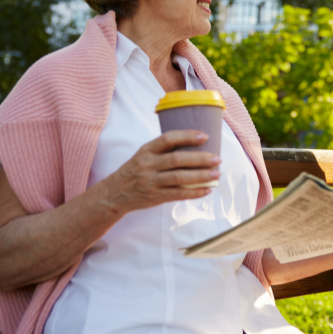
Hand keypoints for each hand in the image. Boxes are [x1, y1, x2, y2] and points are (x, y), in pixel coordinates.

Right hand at [102, 130, 220, 214]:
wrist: (115, 193)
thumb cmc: (136, 170)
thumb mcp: (144, 155)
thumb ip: (164, 150)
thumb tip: (196, 145)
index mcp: (146, 150)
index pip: (167, 139)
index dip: (187, 136)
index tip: (205, 136)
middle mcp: (148, 165)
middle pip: (177, 160)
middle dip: (200, 159)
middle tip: (217, 159)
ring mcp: (151, 182)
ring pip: (180, 178)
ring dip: (201, 176)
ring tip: (216, 174)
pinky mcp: (155, 196)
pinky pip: (178, 194)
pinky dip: (194, 192)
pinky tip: (207, 189)